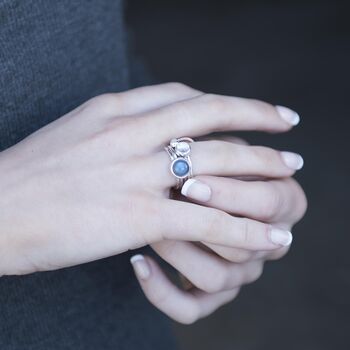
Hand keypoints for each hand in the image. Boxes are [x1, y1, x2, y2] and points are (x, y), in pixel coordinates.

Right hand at [0, 83, 298, 275]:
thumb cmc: (31, 174)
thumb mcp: (76, 132)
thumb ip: (117, 126)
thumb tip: (150, 128)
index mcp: (114, 110)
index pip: (185, 96)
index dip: (224, 102)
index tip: (250, 110)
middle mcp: (130, 132)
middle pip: (212, 116)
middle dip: (258, 121)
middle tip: (288, 131)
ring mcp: (136, 173)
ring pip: (218, 162)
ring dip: (262, 168)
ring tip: (291, 176)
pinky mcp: (137, 216)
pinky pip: (207, 219)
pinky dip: (245, 226)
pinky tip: (271, 232)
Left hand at [131, 137, 305, 323]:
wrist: (197, 190)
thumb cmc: (211, 163)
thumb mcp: (222, 148)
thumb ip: (219, 148)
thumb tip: (191, 147)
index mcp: (284, 204)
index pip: (269, 204)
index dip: (230, 193)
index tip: (190, 180)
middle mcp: (268, 244)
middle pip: (244, 247)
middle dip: (201, 223)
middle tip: (165, 201)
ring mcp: (241, 273)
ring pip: (216, 277)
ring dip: (178, 251)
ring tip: (149, 227)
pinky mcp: (212, 294)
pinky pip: (191, 309)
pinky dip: (162, 292)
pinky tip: (139, 263)